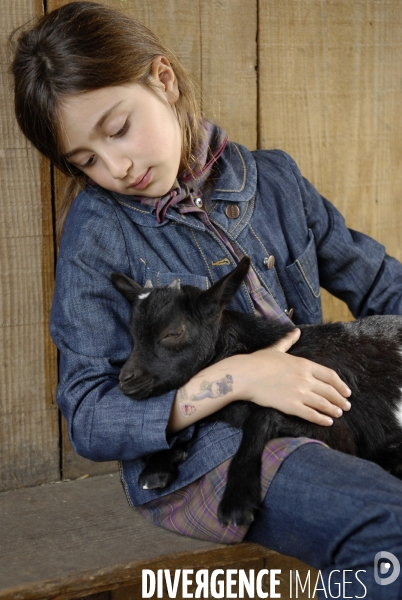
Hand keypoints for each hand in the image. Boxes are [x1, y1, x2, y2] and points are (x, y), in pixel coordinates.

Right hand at [233, 329, 351, 425]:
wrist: (245, 374)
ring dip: (334, 409)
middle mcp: (305, 378)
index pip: (330, 375)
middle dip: (340, 399)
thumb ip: (289, 340)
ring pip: (323, 403)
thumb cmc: (258, 361)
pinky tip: (328, 422)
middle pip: (330, 390)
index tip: (346, 391)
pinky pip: (311, 414)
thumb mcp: (276, 348)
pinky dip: (322, 419)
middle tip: (346, 406)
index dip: (341, 384)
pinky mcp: (291, 406)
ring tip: (339, 413)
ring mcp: (299, 392)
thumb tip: (297, 331)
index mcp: (304, 364)